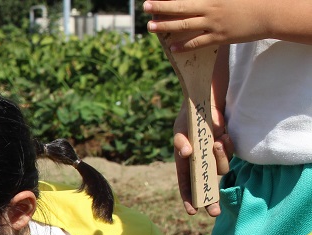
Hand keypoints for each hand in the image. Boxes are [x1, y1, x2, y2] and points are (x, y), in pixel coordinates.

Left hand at [144, 0, 266, 49]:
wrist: (270, 12)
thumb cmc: (251, 0)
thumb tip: (199, 3)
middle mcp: (211, 7)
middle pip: (181, 7)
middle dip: (161, 6)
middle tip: (146, 6)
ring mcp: (214, 23)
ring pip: (185, 25)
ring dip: (165, 26)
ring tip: (151, 27)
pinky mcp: (220, 37)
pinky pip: (197, 43)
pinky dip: (183, 46)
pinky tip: (171, 48)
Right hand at [172, 102, 231, 215]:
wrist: (208, 101)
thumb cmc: (189, 116)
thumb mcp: (180, 129)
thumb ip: (180, 141)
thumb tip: (185, 153)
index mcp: (185, 164)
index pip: (186, 186)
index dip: (189, 199)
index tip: (192, 211)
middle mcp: (200, 164)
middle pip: (206, 188)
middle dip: (211, 200)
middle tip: (215, 212)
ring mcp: (213, 157)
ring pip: (221, 170)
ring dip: (221, 158)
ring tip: (217, 142)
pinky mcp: (226, 148)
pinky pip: (230, 155)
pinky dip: (227, 147)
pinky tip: (223, 136)